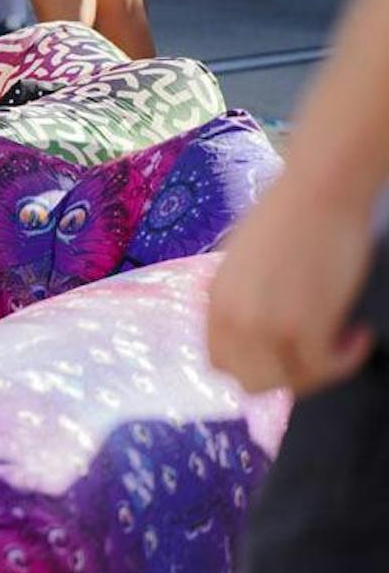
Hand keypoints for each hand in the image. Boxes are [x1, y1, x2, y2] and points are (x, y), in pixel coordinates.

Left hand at [208, 180, 376, 395]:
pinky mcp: (305, 328)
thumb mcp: (243, 261)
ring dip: (320, 367)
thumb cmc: (289, 216)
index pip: (220, 362)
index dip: (253, 364)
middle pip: (252, 381)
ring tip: (341, 338)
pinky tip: (357, 334)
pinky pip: (324, 368)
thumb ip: (242, 298)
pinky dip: (346, 358)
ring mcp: (266, 327)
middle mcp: (233, 319)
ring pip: (290, 381)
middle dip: (287, 373)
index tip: (281, 354)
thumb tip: (258, 327)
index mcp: (216, 301)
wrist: (318, 191)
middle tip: (316, 353)